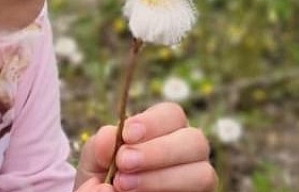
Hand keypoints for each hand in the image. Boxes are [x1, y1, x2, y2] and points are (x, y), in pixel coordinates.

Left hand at [73, 102, 215, 191]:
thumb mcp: (94, 161)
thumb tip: (109, 140)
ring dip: (162, 178)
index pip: (173, 114)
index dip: (153, 122)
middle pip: (195, 140)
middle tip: (124, 163)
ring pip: (203, 173)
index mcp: (164, 131)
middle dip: (160, 151)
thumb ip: (99, 147)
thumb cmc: (102, 177)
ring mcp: (195, 179)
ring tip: (124, 185)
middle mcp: (187, 153)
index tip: (127, 135)